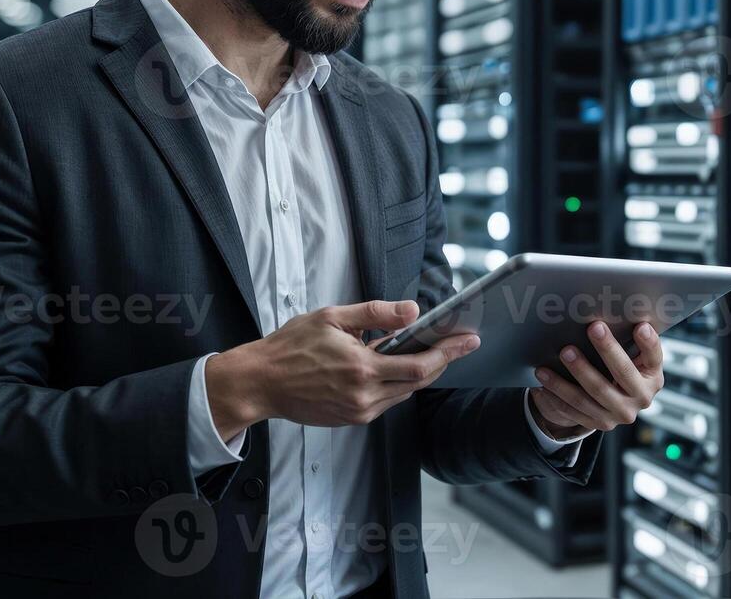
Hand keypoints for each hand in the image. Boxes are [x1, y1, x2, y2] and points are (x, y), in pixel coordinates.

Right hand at [205, 299, 478, 440]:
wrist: (261, 383)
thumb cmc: (291, 347)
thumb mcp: (333, 318)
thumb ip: (376, 314)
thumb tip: (412, 310)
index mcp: (362, 368)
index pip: (419, 365)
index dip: (449, 353)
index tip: (469, 341)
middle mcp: (364, 396)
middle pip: (419, 382)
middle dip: (443, 361)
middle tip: (461, 343)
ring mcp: (358, 411)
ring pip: (404, 393)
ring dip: (420, 373)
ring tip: (433, 350)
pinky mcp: (351, 419)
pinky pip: (386, 401)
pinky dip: (397, 384)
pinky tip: (397, 366)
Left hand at [529, 321, 663, 439]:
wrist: (618, 402)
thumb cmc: (625, 367)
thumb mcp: (635, 356)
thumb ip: (631, 340)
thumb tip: (621, 309)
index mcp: (653, 377)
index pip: (653, 358)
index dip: (648, 342)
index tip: (640, 326)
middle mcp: (640, 398)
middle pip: (621, 374)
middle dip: (606, 350)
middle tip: (591, 328)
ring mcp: (619, 414)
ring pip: (591, 395)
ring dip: (572, 375)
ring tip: (559, 356)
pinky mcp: (600, 423)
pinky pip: (574, 410)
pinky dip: (557, 395)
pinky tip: (543, 381)